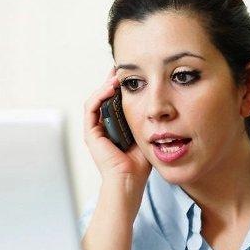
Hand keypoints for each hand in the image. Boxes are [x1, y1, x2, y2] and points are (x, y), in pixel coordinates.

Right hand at [83, 68, 150, 185]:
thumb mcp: (147, 135)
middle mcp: (103, 127)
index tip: (131, 75)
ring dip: (105, 85)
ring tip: (117, 76)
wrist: (130, 181)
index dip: (121, 88)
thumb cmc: (140, 164)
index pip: (116, 102)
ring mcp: (95, 130)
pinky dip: (99, 95)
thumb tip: (159, 105)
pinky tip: (110, 88)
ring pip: (96, 99)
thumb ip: (148, 121)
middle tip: (121, 68)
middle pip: (104, 98)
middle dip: (112, 81)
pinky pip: (91, 108)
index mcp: (116, 128)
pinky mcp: (90, 133)